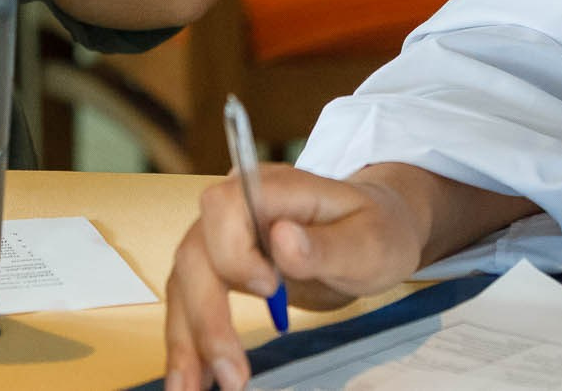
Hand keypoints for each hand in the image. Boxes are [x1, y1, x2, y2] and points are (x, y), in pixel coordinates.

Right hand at [164, 167, 426, 390]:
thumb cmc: (376, 230)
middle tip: (234, 376)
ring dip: (186, 340)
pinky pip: (192, 302)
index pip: (224, 206)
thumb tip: (282, 240)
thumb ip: (328, 244)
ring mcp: (224, 237)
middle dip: (206, 317)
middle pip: (196, 254)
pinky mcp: (222, 268)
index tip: (268, 287)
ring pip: (185, 284)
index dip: (233, 249)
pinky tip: (194, 380)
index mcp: (275, 188)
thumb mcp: (371, 241)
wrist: (374, 230)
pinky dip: (190, 342)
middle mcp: (238, 207)